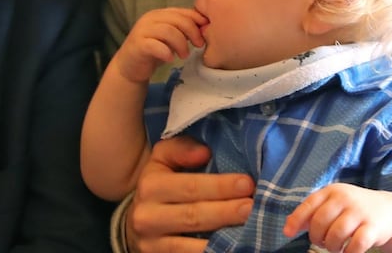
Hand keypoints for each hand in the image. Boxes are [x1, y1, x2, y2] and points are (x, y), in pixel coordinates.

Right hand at [114, 7, 206, 82]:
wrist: (130, 67)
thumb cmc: (154, 51)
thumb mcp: (171, 38)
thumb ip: (183, 30)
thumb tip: (205, 27)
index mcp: (160, 14)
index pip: (183, 12)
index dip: (198, 21)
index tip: (206, 33)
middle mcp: (150, 18)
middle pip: (178, 20)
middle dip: (192, 33)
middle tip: (198, 46)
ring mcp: (142, 30)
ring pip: (168, 31)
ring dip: (181, 44)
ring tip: (184, 55)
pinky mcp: (137, 45)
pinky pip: (155, 45)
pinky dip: (166, 52)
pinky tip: (170, 59)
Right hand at [125, 136, 253, 252]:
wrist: (139, 221)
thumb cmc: (160, 185)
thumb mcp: (163, 160)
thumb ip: (181, 149)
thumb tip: (204, 152)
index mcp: (150, 186)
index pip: (189, 187)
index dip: (219, 186)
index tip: (246, 183)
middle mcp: (147, 216)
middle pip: (193, 216)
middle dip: (226, 211)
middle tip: (252, 206)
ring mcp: (153, 244)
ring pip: (193, 245)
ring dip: (224, 238)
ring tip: (250, 229)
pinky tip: (233, 247)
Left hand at [283, 183, 391, 252]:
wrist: (389, 210)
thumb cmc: (353, 209)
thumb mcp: (333, 204)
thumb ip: (312, 213)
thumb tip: (288, 226)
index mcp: (331, 191)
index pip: (308, 205)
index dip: (296, 220)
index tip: (287, 234)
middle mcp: (345, 198)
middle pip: (320, 222)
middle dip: (316, 237)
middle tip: (321, 242)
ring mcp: (360, 212)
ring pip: (336, 234)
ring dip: (331, 246)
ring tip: (335, 247)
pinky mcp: (373, 227)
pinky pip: (355, 245)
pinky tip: (348, 252)